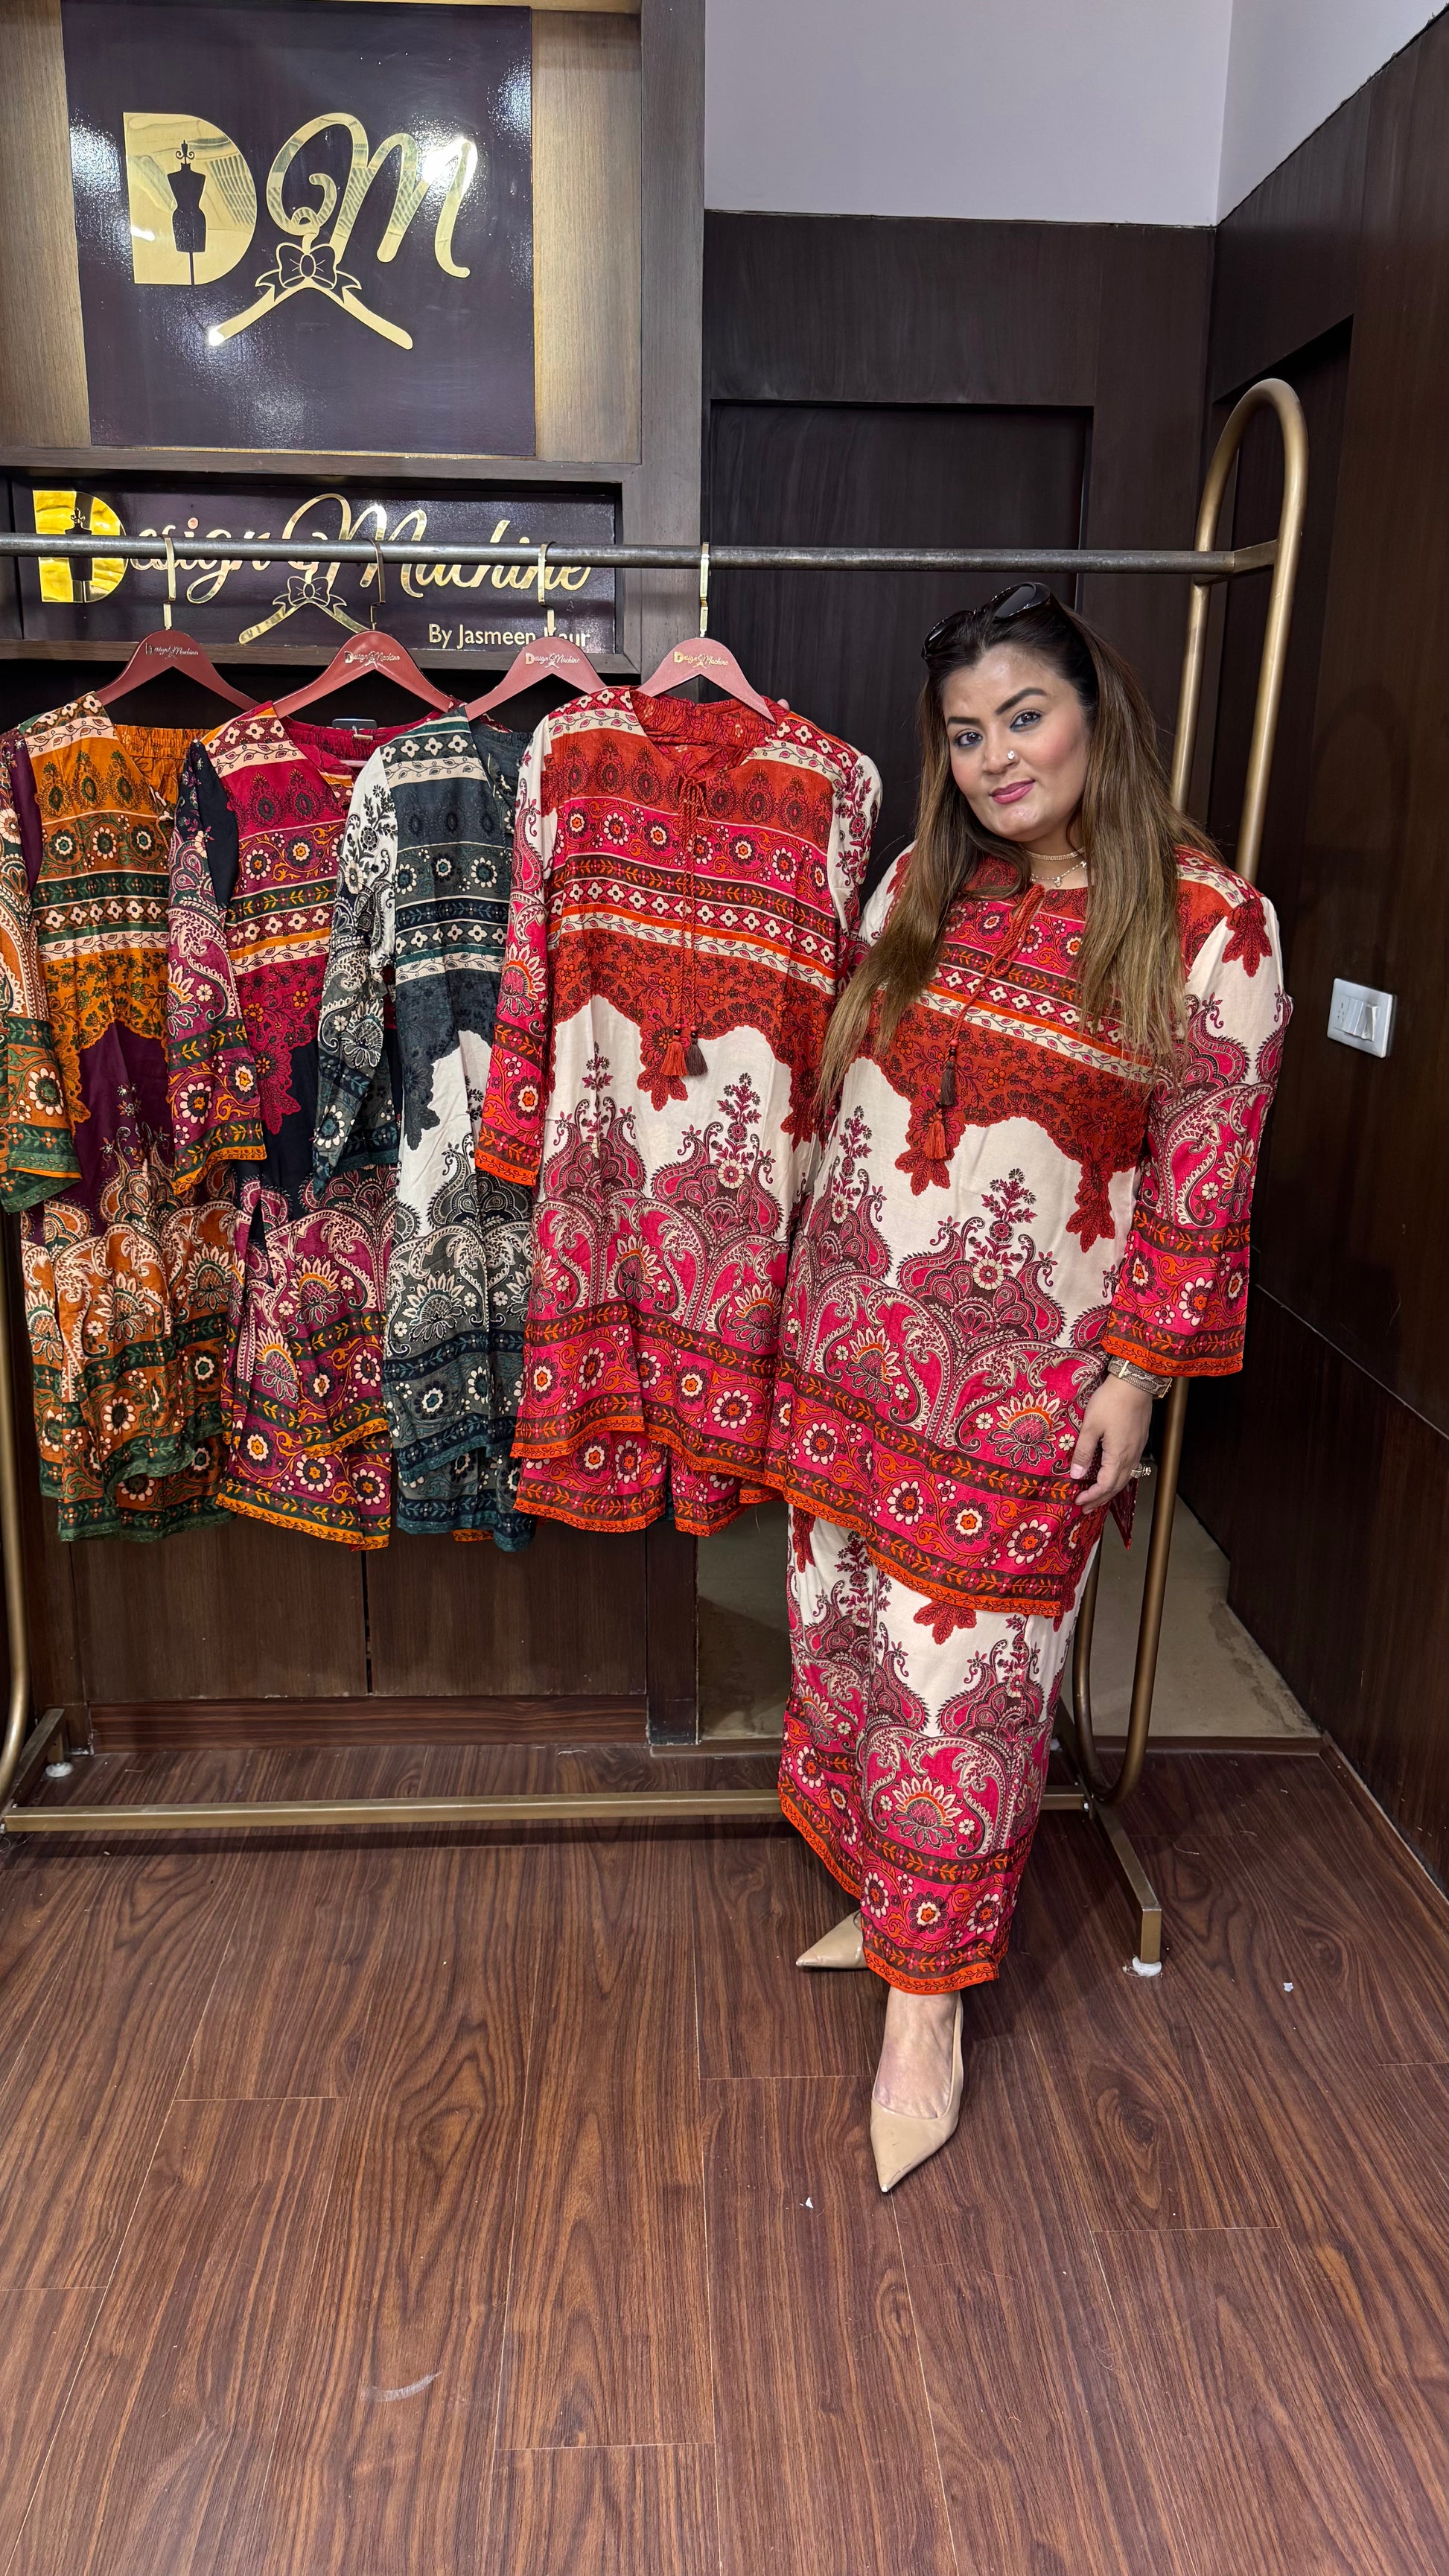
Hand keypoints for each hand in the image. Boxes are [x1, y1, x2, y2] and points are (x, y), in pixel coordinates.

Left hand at [1069, 1376, 1152, 1508]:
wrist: (1134, 1383)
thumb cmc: (1111, 1401)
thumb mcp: (1090, 1426)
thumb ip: (1083, 1451)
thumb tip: (1075, 1475)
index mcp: (1118, 1456)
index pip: (1105, 1485)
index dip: (1091, 1496)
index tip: (1078, 1500)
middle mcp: (1131, 1457)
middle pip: (1116, 1486)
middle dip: (1100, 1499)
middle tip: (1086, 1508)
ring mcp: (1137, 1449)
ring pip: (1124, 1478)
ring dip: (1109, 1490)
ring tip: (1097, 1497)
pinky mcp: (1139, 1441)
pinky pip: (1129, 1468)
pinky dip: (1117, 1478)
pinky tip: (1111, 1476)